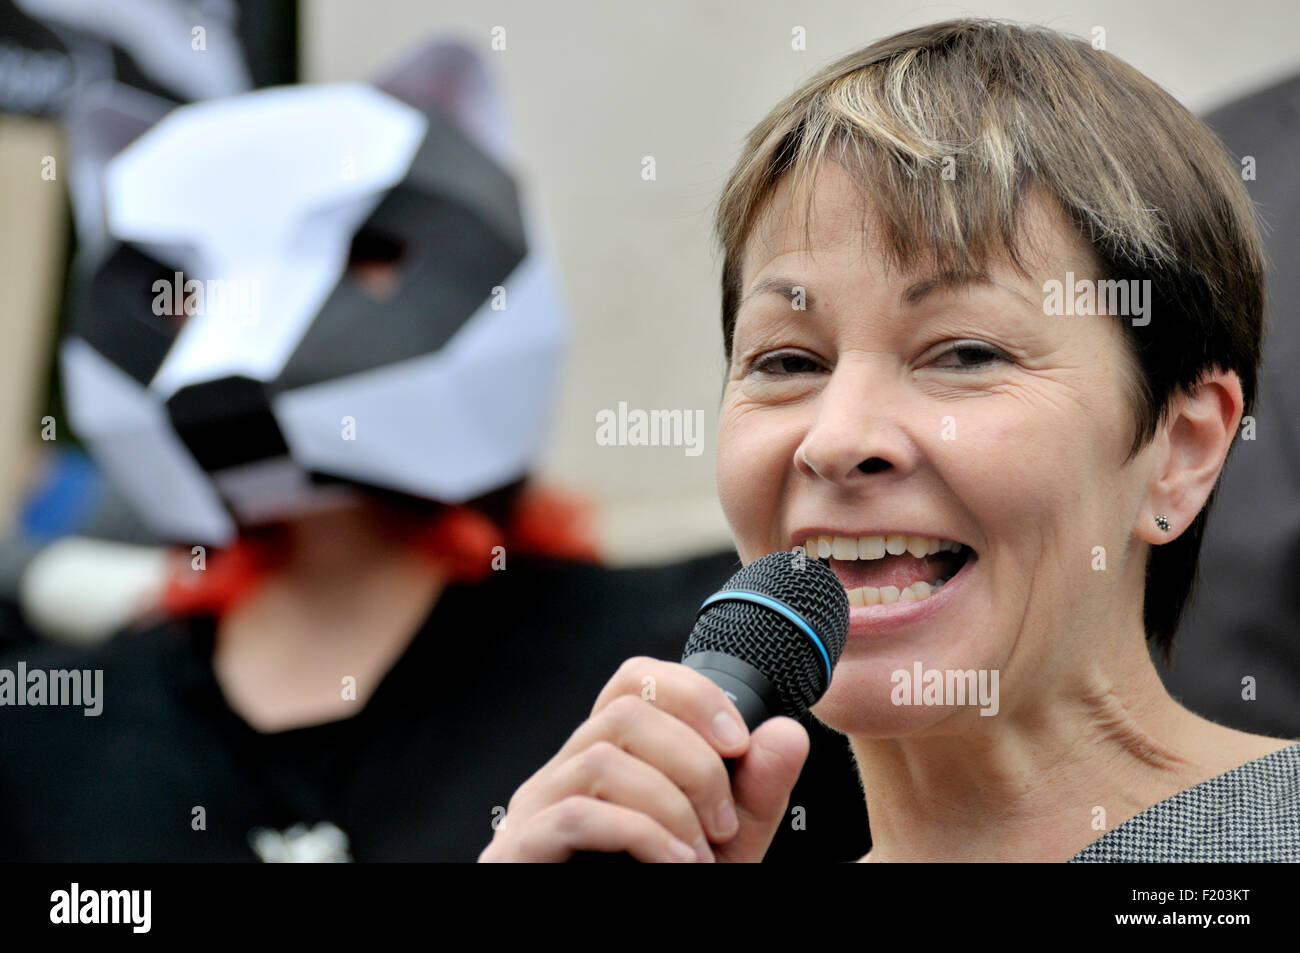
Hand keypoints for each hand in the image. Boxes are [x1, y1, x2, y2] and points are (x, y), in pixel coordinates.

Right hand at [478, 656, 809, 861]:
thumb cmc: (666, 893)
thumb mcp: (726, 844)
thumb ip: (756, 791)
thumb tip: (787, 733)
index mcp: (608, 756)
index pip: (636, 679)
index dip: (692, 695)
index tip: (739, 743)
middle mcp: (564, 772)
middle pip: (624, 712)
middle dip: (693, 762)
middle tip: (723, 824)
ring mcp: (534, 809)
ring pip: (601, 759)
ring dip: (670, 805)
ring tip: (698, 856)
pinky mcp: (519, 849)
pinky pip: (577, 814)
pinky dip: (640, 835)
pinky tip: (673, 864)